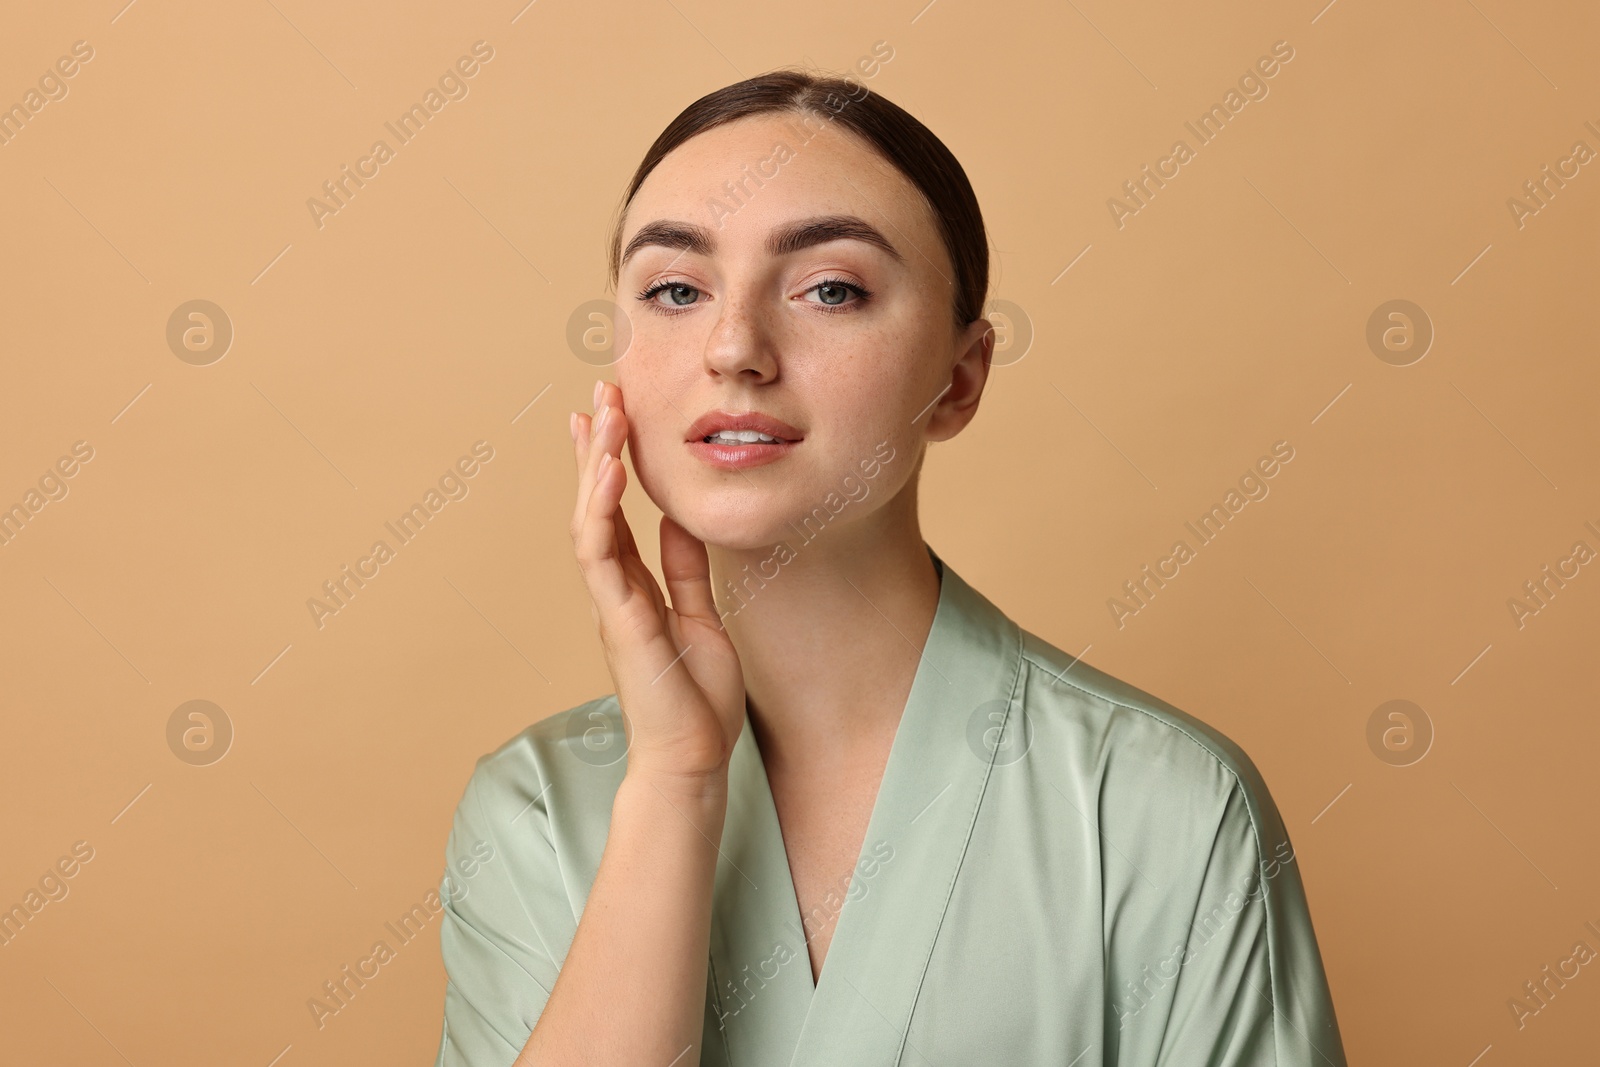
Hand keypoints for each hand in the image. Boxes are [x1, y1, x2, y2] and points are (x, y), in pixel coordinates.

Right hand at [569, 380, 746, 784]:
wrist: (692, 757)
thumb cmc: (695, 698)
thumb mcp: (699, 616)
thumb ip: (684, 570)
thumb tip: (681, 522)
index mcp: (634, 586)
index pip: (614, 511)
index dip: (608, 461)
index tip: (609, 414)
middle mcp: (614, 588)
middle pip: (594, 503)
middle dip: (596, 446)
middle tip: (602, 392)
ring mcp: (611, 602)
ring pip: (589, 519)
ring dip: (594, 464)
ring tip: (603, 413)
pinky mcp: (618, 619)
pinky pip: (600, 555)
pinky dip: (601, 511)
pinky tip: (610, 473)